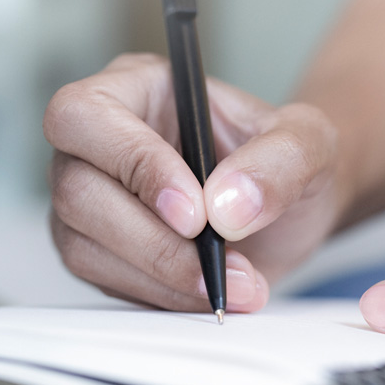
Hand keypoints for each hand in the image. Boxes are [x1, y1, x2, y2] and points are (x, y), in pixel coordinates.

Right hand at [44, 53, 342, 311]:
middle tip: (217, 264)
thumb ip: (280, 161)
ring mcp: (87, 198)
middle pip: (75, 188)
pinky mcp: (95, 249)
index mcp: (135, 88)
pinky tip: (211, 290)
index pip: (86, 114)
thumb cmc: (284, 161)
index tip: (195, 213)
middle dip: (150, 239)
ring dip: (160, 275)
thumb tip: (226, 205)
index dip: (131, 162)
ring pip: (82, 244)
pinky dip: (161, 295)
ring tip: (237, 283)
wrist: (287, 214)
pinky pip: (104, 281)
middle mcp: (96, 141)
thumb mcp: (309, 143)